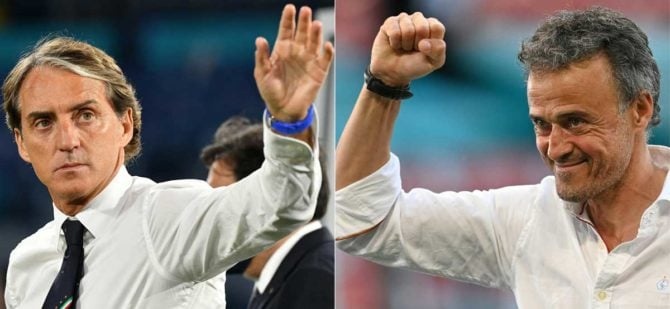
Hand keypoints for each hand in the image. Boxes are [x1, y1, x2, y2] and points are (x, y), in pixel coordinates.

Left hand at [254, 4, 334, 121]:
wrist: (283, 110)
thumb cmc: (271, 91)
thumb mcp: (262, 74)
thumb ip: (262, 57)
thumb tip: (260, 39)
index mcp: (282, 50)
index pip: (286, 30)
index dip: (288, 19)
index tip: (290, 8)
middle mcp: (297, 52)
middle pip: (302, 32)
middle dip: (304, 21)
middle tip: (305, 11)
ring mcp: (309, 61)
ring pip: (314, 42)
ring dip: (316, 33)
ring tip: (316, 24)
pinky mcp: (319, 72)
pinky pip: (325, 59)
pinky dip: (328, 52)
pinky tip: (327, 45)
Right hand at [369, 12, 445, 86]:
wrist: (394, 71)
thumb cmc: (415, 64)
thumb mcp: (434, 61)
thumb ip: (438, 50)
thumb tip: (423, 43)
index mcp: (433, 26)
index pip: (436, 28)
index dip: (430, 43)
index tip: (425, 50)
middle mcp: (419, 19)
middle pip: (422, 28)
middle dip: (416, 44)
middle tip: (413, 49)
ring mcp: (404, 19)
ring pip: (407, 30)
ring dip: (405, 44)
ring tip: (404, 47)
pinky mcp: (390, 22)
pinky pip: (394, 32)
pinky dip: (395, 43)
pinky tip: (394, 44)